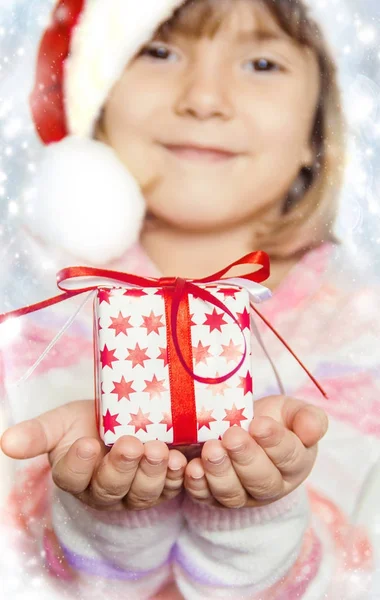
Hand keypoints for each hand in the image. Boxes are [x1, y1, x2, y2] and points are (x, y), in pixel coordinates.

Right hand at [1, 400, 186, 510]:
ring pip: (141, 493)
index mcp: (73, 475)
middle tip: (132, 445)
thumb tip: (5, 442)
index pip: (71, 477)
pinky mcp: (160, 487)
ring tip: (158, 450)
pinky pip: (168, 489)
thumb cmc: (86, 421)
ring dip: (151, 473)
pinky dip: (175, 477)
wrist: (123, 416)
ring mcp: (133, 492)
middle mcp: (102, 490)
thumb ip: (36, 434)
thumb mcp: (60, 422)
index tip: (85, 443)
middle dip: (121, 467)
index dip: (78, 464)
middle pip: (110, 488)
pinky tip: (179, 461)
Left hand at [184, 395, 327, 507]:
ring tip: (211, 450)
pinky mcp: (213, 497)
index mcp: (295, 463)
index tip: (259, 424)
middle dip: (245, 458)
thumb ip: (307, 418)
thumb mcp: (291, 411)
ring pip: (233, 493)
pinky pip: (205, 497)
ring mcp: (242, 494)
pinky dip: (198, 486)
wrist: (241, 429)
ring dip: (220, 473)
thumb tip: (313, 429)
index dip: (275, 442)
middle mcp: (271, 486)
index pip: (290, 457)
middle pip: (261, 480)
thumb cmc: (271, 419)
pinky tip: (192, 469)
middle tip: (231, 436)